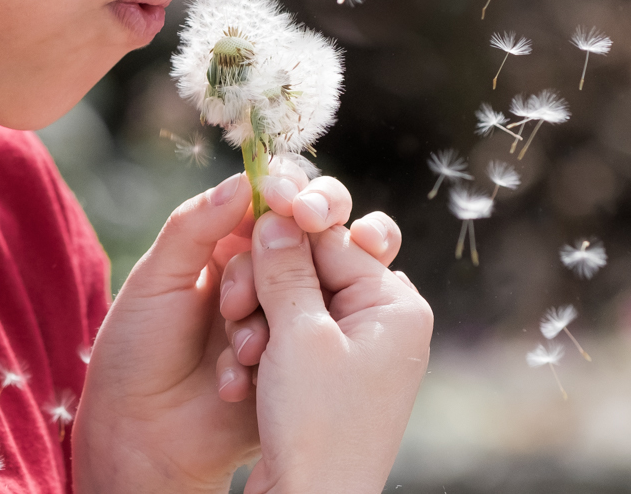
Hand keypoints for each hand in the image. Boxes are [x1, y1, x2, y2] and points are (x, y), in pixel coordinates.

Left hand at [71, 159, 406, 493]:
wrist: (143, 437)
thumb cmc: (137, 353)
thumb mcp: (157, 279)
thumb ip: (196, 226)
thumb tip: (246, 179)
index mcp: (231, 245)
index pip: (277, 200)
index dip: (293, 192)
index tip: (293, 200)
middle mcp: (268, 275)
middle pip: (314, 235)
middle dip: (308, 238)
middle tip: (296, 247)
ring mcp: (290, 317)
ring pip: (318, 286)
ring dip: (278, 310)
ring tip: (236, 346)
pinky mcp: (303, 359)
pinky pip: (316, 339)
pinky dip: (276, 356)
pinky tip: (234, 381)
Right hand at [215, 164, 405, 401]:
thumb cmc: (318, 426)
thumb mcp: (298, 337)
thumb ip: (285, 268)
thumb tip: (276, 214)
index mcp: (394, 303)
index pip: (334, 239)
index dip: (288, 225)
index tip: (254, 204)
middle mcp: (382, 320)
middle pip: (314, 268)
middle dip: (268, 286)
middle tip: (236, 302)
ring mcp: (356, 349)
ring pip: (292, 305)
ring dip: (256, 325)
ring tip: (242, 361)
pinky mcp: (326, 376)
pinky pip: (287, 341)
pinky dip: (260, 353)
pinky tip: (239, 381)